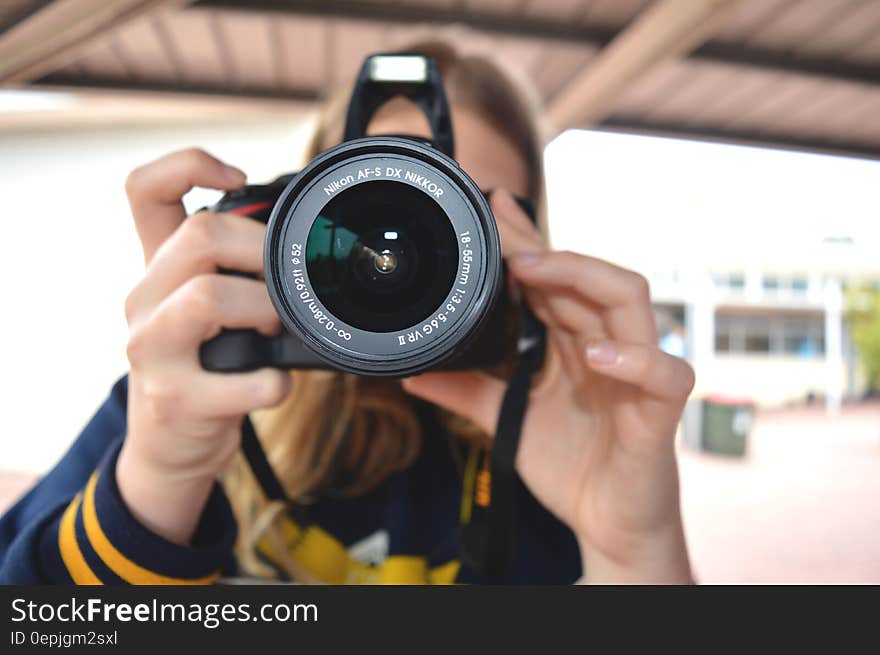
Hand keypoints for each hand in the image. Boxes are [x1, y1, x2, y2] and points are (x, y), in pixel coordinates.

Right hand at [117, 149, 290, 544]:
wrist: (169, 447)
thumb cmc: (203, 367)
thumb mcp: (207, 313)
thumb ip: (239, 274)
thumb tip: (307, 247)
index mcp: (156, 270)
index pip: (144, 190)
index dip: (189, 165)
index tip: (238, 178)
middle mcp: (143, 300)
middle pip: (198, 235)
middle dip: (261, 254)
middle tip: (284, 286)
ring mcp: (151, 351)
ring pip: (208, 296)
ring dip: (265, 311)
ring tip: (276, 332)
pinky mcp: (175, 399)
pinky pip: (245, 378)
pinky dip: (276, 382)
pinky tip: (276, 384)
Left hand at [403, 190, 694, 582]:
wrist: (607, 526)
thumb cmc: (571, 468)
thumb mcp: (506, 421)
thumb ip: (467, 392)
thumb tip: (414, 375)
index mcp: (577, 344)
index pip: (558, 279)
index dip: (530, 243)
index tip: (495, 210)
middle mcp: (610, 346)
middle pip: (591, 276)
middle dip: (547, 248)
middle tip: (503, 233)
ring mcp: (639, 375)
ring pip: (632, 301)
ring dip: (583, 278)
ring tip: (534, 273)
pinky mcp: (660, 413)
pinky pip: (666, 373)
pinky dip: (635, 358)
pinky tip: (596, 354)